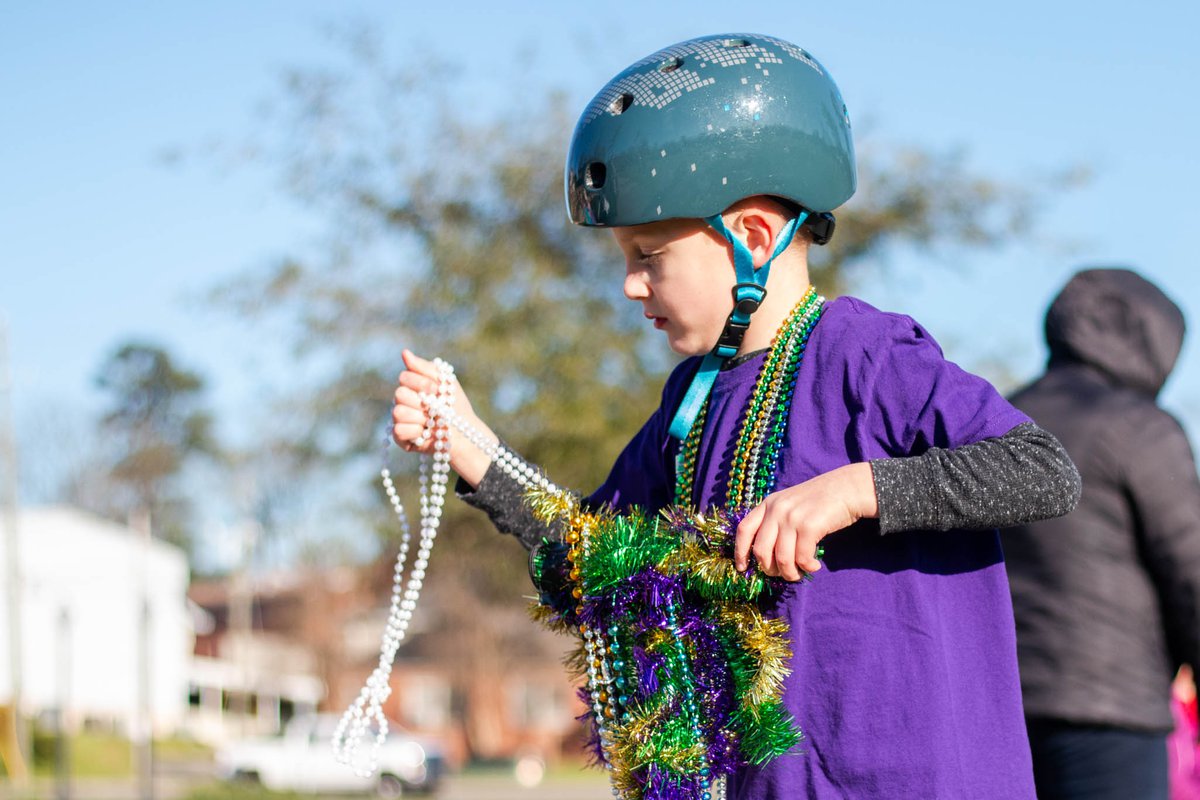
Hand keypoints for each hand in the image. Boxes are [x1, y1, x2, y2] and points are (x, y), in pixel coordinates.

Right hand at [392, 350, 496, 486]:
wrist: (465, 432)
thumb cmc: (455, 405)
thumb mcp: (445, 381)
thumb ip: (424, 367)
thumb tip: (404, 352)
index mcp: (411, 386)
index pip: (404, 377)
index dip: (422, 384)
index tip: (438, 390)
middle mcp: (402, 401)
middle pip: (399, 394)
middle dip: (422, 401)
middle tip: (436, 407)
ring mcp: (400, 419)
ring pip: (398, 412)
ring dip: (421, 417)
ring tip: (432, 421)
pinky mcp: (400, 438)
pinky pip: (399, 430)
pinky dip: (416, 432)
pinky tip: (425, 432)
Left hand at [733, 463, 877, 580]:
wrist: (847, 488)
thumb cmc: (819, 501)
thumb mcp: (790, 504)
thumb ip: (776, 522)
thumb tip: (767, 558)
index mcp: (768, 504)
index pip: (744, 530)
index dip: (740, 552)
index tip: (742, 568)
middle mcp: (776, 509)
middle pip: (761, 550)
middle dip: (770, 569)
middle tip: (783, 573)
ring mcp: (792, 517)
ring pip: (781, 558)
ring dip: (790, 573)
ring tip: (799, 573)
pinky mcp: (809, 526)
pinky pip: (801, 558)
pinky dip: (807, 567)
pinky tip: (814, 566)